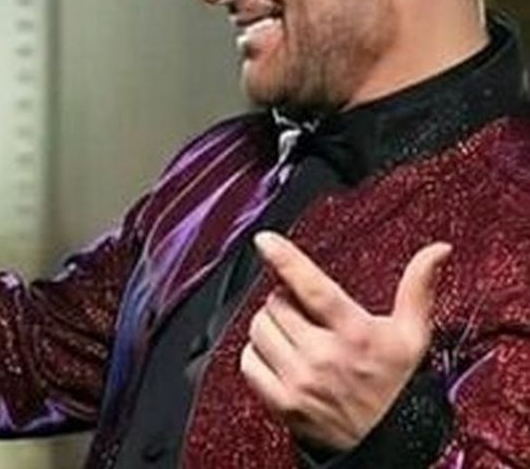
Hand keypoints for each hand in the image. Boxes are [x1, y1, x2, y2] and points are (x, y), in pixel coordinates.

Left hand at [240, 232, 451, 450]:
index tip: (265, 240)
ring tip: (294, 335)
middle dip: (285, 301)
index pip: (312, 287)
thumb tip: (436, 250)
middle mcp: (325, 356)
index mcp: (356, 333)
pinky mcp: (283, 403)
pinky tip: (279, 358)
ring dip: (270, 326)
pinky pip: (248, 362)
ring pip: (259, 329)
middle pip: (276, 304)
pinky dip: (257, 355)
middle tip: (304, 313)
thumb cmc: (396, 387)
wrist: (386, 445)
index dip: (285, 259)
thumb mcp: (412, 337)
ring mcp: (302, 380)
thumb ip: (417, 289)